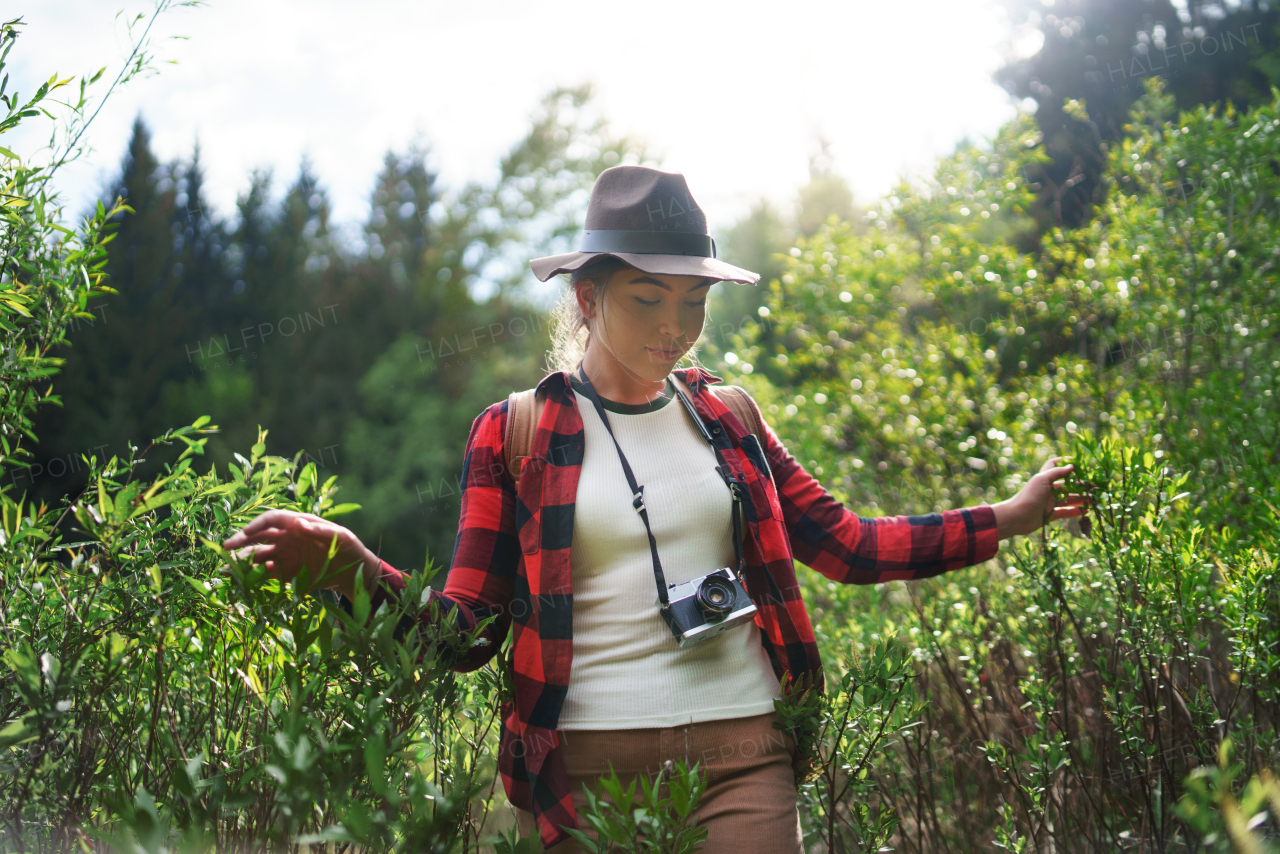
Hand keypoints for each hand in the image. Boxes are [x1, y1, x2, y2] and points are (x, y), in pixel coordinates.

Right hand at [221, 509, 381, 599]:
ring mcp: (284, 556)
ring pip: (258, 556)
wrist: (354, 572)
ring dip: (242, 561)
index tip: (246, 533)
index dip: (258, 524)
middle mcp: (287, 539)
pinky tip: (242, 581)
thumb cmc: (349, 548)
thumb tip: (299, 524)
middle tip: (225, 549)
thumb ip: (322, 531)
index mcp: (298, 524)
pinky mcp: (285, 574)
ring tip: (227, 569)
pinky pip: (265, 574)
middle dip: (241, 541)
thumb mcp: (342, 537)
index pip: (272, 520)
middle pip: (258, 537)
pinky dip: (253, 577)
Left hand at [992, 456, 1088, 539]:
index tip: (1079, 463)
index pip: (1054, 466)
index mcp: (1045, 478)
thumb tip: (1071, 466)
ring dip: (1081, 499)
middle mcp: (1047, 489)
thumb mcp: (1042, 480)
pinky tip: (1085, 511)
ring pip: (1068, 499)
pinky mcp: (1049, 515)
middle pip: (1067, 485)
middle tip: (1096, 486)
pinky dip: (1074, 511)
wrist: (1017, 517)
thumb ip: (1056, 472)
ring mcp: (1049, 502)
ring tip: (1094, 499)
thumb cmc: (1029, 496)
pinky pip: (1065, 512)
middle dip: (1081, 485)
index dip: (1065, 462)